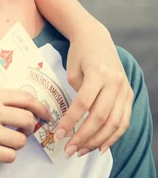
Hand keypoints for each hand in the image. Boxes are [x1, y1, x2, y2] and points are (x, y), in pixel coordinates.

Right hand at [0, 88, 51, 163]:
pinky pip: (10, 156)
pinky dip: (6, 155)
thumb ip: (1, 102)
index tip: (45, 116)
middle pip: (28, 120)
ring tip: (1, 140)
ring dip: (15, 144)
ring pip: (21, 141)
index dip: (41, 108)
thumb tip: (29, 112)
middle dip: (29, 129)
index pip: (26, 98)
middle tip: (21, 131)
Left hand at [54, 24, 132, 156]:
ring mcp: (125, 89)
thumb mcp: (72, 69)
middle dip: (83, 137)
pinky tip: (101, 147)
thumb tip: (77, 119)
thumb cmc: (79, 53)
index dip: (71, 121)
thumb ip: (76, 93)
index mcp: (98, 74)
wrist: (96, 38)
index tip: (58, 134)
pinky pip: (124, 121)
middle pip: (100, 117)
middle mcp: (115, 83)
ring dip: (98, 141)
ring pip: (115, 123)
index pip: (84, 104)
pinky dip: (113, 136)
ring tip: (81, 151)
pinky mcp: (129, 94)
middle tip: (69, 150)